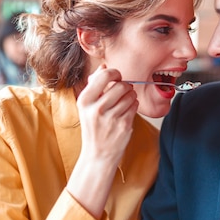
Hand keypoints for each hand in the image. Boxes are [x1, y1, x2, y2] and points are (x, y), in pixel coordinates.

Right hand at [67, 65, 138, 217]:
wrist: (98, 154)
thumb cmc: (93, 127)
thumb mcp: (86, 106)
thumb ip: (94, 84)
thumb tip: (104, 66)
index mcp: (85, 100)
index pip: (105, 75)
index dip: (115, 73)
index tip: (117, 77)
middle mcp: (96, 108)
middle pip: (121, 85)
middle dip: (125, 87)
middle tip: (123, 93)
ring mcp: (111, 118)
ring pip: (130, 95)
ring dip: (131, 96)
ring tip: (124, 103)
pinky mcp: (123, 125)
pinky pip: (135, 106)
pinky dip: (133, 106)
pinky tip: (126, 112)